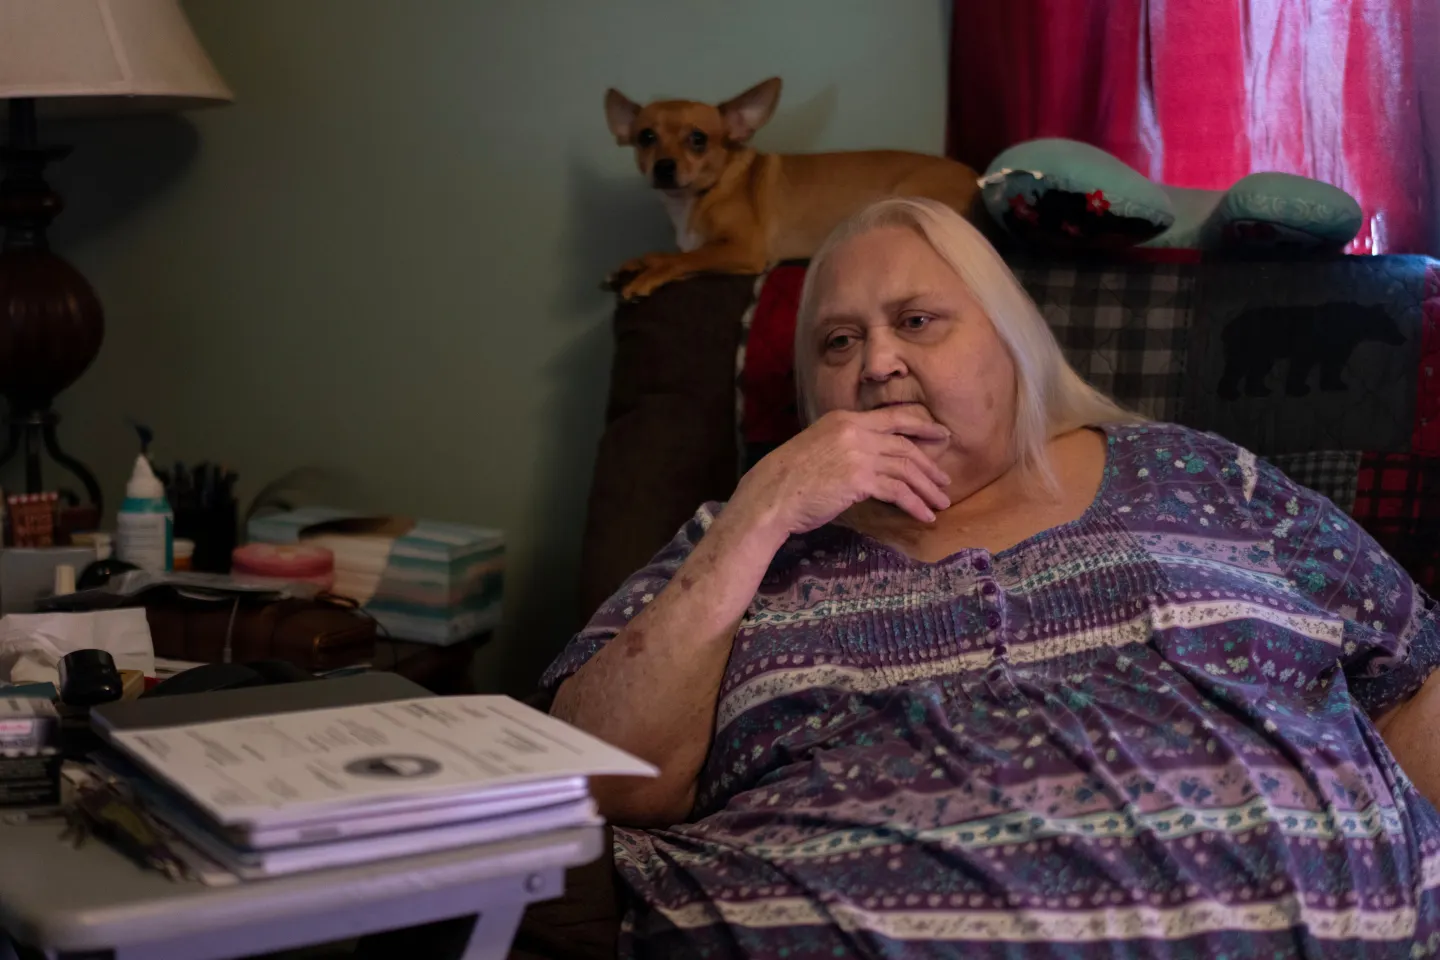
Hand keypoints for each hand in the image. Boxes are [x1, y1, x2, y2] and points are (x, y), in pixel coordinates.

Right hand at [729, 408, 951, 539]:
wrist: (770, 495)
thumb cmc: (789, 479)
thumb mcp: (819, 448)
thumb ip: (846, 445)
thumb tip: (871, 460)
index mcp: (844, 419)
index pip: (893, 417)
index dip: (922, 425)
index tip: (940, 435)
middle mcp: (854, 431)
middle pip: (905, 444)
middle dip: (929, 464)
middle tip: (945, 481)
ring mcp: (857, 453)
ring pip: (906, 468)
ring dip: (927, 488)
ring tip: (940, 503)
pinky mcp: (859, 479)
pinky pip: (898, 491)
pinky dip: (915, 504)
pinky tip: (924, 516)